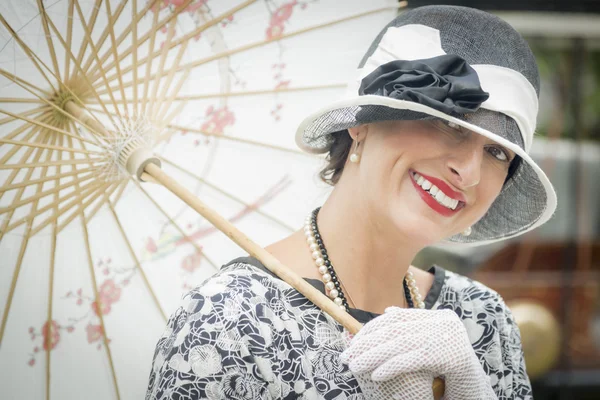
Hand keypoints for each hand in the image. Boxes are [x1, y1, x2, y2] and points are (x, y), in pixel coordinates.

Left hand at [340, 307, 496, 399]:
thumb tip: (387, 311)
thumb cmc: (452, 374)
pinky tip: (375, 375)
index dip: (370, 330)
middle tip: (346, 356)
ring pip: (400, 344)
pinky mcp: (452, 356)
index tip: (351, 343)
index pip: (397, 318)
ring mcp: (450, 337)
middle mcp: (446, 321)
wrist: (477, 394)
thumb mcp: (429, 349)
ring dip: (372, 356)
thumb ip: (411, 331)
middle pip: (395, 329)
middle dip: (366, 343)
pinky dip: (390, 366)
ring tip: (354, 366)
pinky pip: (412, 359)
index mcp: (440, 316)